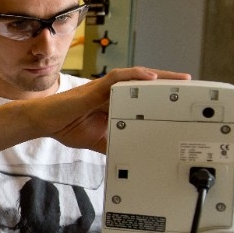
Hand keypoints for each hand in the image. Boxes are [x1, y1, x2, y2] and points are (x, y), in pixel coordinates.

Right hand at [39, 67, 190, 152]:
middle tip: (190, 86)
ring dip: (159, 77)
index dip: (161, 96)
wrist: (43, 122)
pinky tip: (149, 78)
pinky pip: (117, 78)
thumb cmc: (66, 126)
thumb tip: (129, 156)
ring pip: (136, 78)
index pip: (142, 96)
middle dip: (168, 83)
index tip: (181, 101)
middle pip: (145, 83)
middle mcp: (112, 92)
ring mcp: (104, 88)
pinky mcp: (95, 88)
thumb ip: (114, 143)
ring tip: (179, 79)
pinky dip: (134, 76)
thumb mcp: (97, 140)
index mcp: (114, 103)